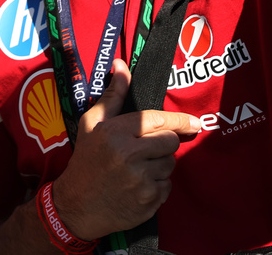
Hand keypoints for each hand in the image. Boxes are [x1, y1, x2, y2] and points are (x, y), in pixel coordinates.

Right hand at [50, 60, 199, 240]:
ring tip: (138, 168)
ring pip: (170, 164)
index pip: (157, 120)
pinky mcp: (148, 201)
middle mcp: (129, 155)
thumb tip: (122, 66)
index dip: (179, 120)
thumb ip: (112, 96)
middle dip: (164, 143)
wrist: (77, 205)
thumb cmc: (86, 160)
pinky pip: (167, 186)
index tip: (194, 122)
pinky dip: (158, 186)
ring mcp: (140, 180)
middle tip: (147, 149)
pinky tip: (139, 185)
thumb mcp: (92, 124)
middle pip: (170, 141)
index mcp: (116, 132)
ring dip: (160, 165)